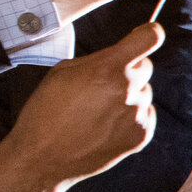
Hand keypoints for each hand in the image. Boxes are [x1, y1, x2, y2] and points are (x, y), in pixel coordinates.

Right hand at [0, 23, 162, 191]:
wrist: (42, 158)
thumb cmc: (46, 111)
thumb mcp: (62, 72)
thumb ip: (98, 59)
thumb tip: (121, 53)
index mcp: (107, 68)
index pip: (150, 38)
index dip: (149, 33)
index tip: (144, 35)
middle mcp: (128, 90)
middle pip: (145, 68)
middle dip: (128, 70)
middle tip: (101, 86)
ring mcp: (137, 115)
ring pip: (144, 93)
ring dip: (128, 96)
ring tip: (97, 112)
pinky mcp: (141, 135)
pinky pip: (146, 115)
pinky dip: (131, 117)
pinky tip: (106, 125)